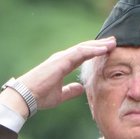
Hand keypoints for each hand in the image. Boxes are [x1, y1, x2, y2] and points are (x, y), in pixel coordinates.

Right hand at [0, 37, 116, 117]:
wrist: (26, 97)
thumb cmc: (39, 96)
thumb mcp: (59, 95)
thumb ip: (70, 91)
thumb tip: (80, 88)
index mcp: (62, 65)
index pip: (82, 55)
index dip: (94, 52)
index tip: (107, 50)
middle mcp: (62, 58)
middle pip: (85, 48)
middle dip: (99, 44)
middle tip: (113, 41)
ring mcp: (61, 58)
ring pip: (84, 48)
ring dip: (99, 45)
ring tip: (113, 42)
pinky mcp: (61, 61)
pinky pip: (80, 52)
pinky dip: (93, 50)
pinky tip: (103, 49)